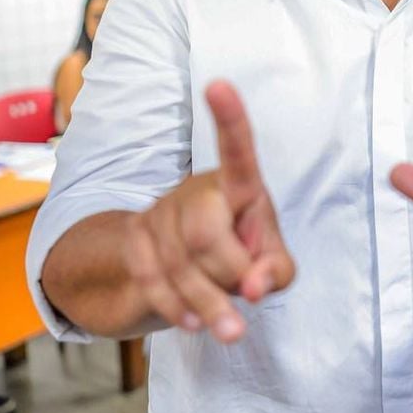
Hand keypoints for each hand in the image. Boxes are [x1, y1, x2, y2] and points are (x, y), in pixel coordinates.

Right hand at [122, 81, 294, 342]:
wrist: (188, 267)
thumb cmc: (245, 252)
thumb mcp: (273, 263)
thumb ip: (276, 272)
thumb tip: (254, 285)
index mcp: (240, 184)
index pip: (237, 149)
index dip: (230, 118)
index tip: (219, 84)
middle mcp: (198, 189)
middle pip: (204, 233)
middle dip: (228, 272)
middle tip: (245, 290)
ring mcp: (161, 211)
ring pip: (178, 264)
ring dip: (207, 304)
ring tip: (230, 327)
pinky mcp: (136, 238)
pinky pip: (151, 280)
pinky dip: (176, 308)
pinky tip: (195, 321)